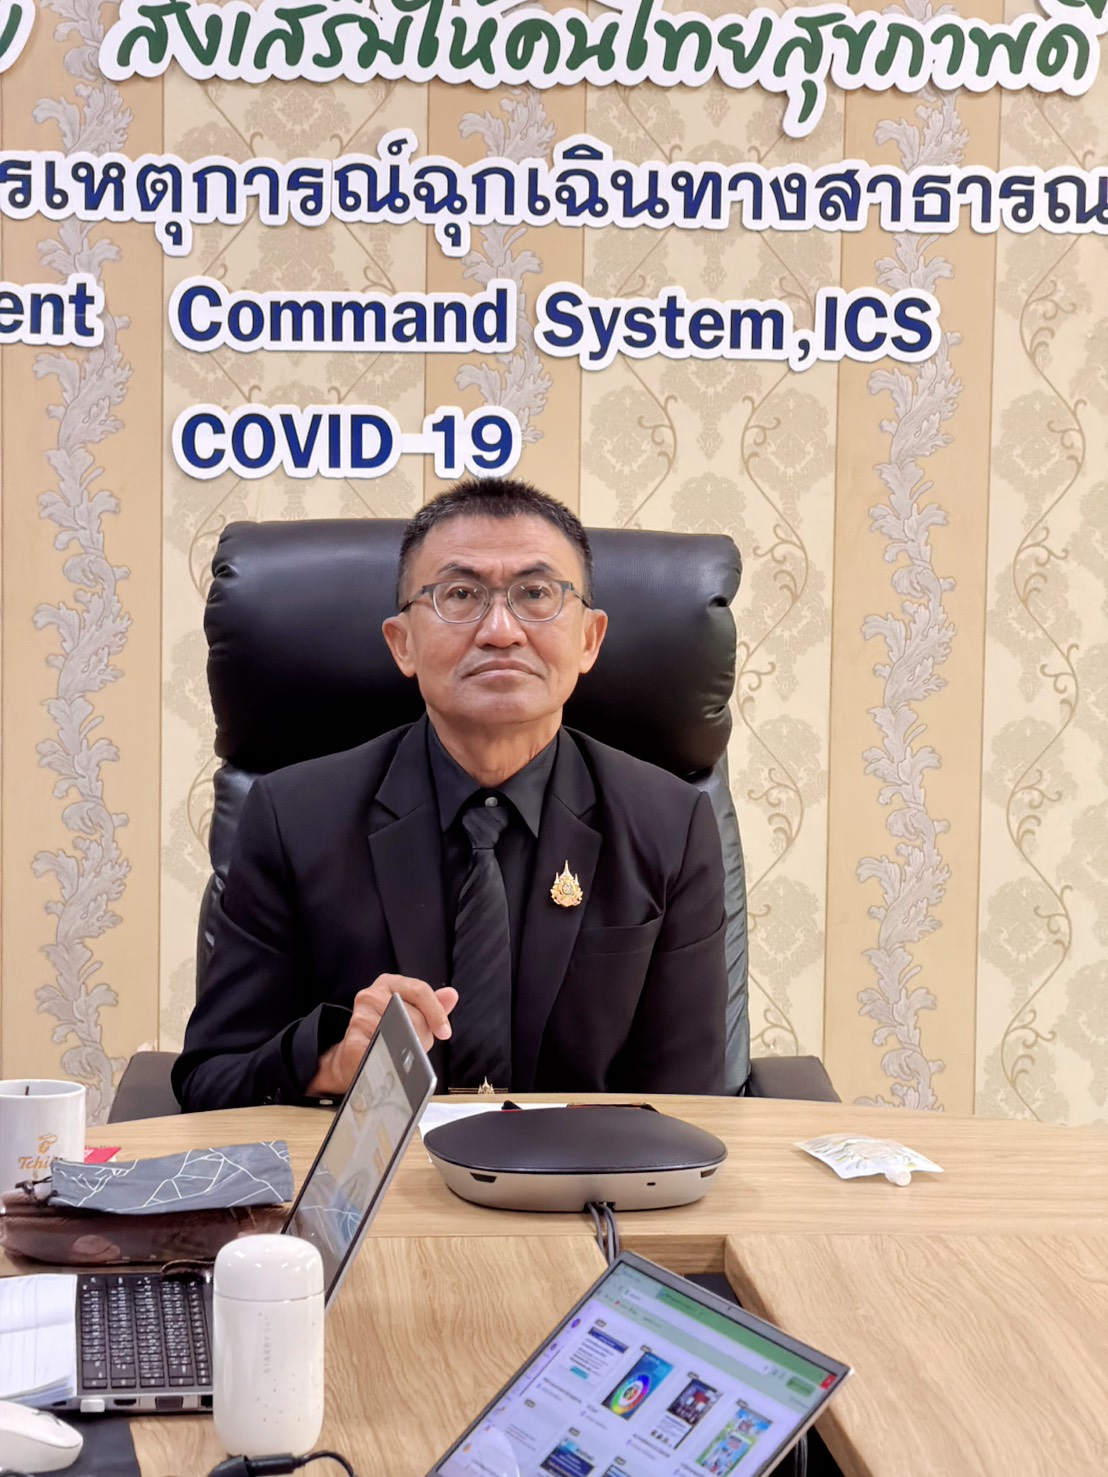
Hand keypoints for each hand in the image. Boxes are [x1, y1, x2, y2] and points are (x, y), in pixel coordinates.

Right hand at [307, 974, 458, 1096]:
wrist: (353, 1059)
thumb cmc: (385, 1034)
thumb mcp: (410, 1016)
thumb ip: (432, 1006)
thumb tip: (451, 994)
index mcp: (389, 983)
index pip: (420, 990)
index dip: (436, 1012)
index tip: (445, 1032)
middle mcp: (370, 994)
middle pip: (413, 1014)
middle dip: (423, 1035)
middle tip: (418, 1047)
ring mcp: (359, 1015)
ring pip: (401, 1033)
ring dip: (409, 1050)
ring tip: (402, 1054)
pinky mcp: (353, 1039)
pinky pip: (384, 1049)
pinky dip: (393, 1059)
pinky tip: (391, 1060)